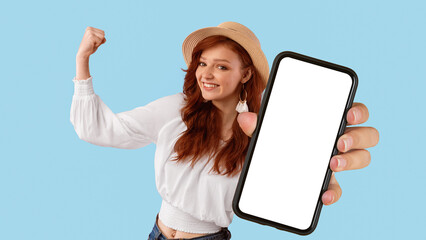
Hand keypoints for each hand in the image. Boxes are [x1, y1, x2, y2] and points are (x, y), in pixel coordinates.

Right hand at [76, 26, 106, 58]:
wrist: (83, 53)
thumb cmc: (90, 47)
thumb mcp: (98, 42)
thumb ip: (102, 39)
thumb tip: (104, 39)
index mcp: (90, 28)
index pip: (102, 32)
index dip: (100, 39)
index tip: (94, 41)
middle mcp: (89, 28)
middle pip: (103, 34)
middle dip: (100, 40)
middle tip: (93, 43)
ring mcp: (90, 32)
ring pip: (102, 37)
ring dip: (99, 42)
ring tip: (92, 44)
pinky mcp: (91, 36)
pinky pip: (100, 40)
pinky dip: (97, 44)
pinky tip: (92, 45)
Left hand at [237, 102, 379, 204]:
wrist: (271, 168)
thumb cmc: (280, 140)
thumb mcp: (269, 131)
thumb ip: (260, 125)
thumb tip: (246, 118)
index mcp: (330, 121)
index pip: (355, 111)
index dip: (358, 110)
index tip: (348, 113)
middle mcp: (340, 139)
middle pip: (367, 134)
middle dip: (358, 136)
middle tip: (340, 142)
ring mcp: (337, 161)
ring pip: (362, 158)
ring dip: (353, 160)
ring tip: (333, 163)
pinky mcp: (328, 182)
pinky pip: (339, 188)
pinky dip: (334, 192)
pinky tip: (324, 195)